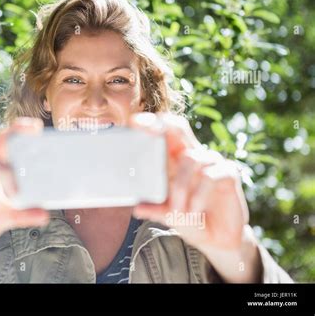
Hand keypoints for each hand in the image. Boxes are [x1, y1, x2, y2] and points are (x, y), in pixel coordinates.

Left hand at [130, 112, 261, 281]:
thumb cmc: (190, 219)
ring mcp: (211, 162)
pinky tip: (192, 212)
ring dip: (180, 188)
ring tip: (177, 210)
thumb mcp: (168, 214)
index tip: (133, 122)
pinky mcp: (228, 174)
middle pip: (179, 128)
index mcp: (175, 160)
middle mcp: (193, 155)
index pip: (164, 133)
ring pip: (190, 159)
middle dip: (164, 125)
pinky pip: (209, 176)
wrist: (217, 239)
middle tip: (150, 131)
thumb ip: (155, 209)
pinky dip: (197, 196)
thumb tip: (136, 208)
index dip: (150, 123)